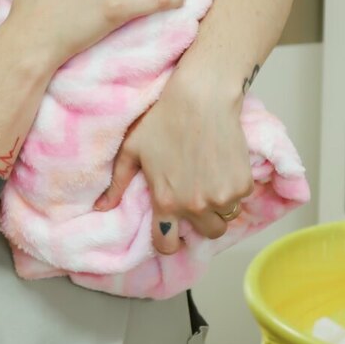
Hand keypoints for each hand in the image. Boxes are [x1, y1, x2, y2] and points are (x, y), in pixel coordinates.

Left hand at [94, 73, 253, 254]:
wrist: (201, 98)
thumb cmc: (163, 119)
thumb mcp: (132, 150)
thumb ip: (117, 184)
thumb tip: (101, 208)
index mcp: (166, 202)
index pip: (167, 244)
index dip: (169, 241)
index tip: (173, 231)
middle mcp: (195, 206)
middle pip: (207, 234)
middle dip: (203, 222)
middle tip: (198, 199)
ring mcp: (222, 197)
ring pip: (225, 217)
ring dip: (220, 206)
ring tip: (210, 181)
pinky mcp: (243, 184)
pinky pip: (240, 197)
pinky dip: (234, 187)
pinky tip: (223, 165)